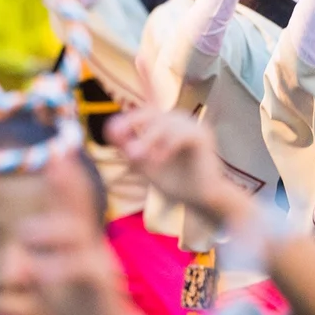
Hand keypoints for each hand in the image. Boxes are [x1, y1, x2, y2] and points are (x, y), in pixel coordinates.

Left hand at [17, 157, 128, 314]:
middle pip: (79, 209)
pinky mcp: (98, 286)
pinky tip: (36, 269)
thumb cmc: (81, 305)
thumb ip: (38, 266)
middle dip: (68, 184)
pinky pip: (78, 270)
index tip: (58, 154)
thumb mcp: (55, 282)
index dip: (66, 180)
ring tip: (25, 234)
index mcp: (81, 242)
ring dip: (49, 231)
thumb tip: (19, 258)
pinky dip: (54, 268)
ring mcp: (97, 263)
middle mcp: (91, 246)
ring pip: (76, 236)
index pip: (72, 206)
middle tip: (59, 156)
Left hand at [106, 108, 249, 224]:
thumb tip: (110, 130)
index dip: (126, 121)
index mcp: (168, 124)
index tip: (112, 134)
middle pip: (151, 113)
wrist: (204, 201)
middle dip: (134, 125)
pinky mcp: (202, 136)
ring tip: (136, 157)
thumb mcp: (146, 166)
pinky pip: (181, 135)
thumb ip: (130, 150)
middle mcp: (181, 120)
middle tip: (124, 145)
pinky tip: (158, 161)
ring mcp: (193, 125)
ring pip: (164, 124)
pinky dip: (167, 147)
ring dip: (147, 140)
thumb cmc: (178, 184)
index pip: (143, 113)